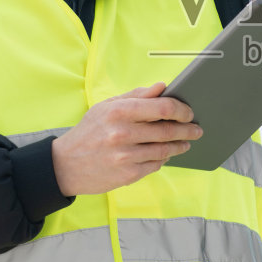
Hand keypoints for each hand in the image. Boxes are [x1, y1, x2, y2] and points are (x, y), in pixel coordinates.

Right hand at [51, 83, 203, 195]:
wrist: (65, 165)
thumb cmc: (90, 131)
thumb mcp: (107, 106)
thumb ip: (136, 96)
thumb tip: (163, 87)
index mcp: (119, 111)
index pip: (162, 108)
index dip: (182, 110)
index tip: (189, 113)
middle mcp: (123, 133)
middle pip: (168, 131)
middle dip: (187, 130)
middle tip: (196, 130)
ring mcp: (126, 156)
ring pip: (164, 150)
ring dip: (180, 146)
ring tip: (185, 143)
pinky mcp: (127, 175)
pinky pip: (155, 165)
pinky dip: (163, 159)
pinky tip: (165, 155)